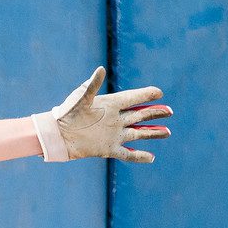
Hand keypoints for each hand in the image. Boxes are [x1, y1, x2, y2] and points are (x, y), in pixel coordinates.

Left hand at [31, 66, 171, 162]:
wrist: (57, 135)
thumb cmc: (66, 113)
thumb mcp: (80, 98)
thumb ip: (91, 85)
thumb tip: (100, 69)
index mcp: (110, 104)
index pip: (132, 98)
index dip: (145, 95)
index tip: (159, 93)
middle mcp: (115, 119)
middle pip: (140, 116)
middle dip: (155, 113)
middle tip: (170, 111)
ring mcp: (113, 134)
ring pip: (138, 133)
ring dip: (152, 133)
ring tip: (167, 132)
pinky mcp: (108, 149)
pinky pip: (127, 153)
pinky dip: (139, 156)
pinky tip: (151, 157)